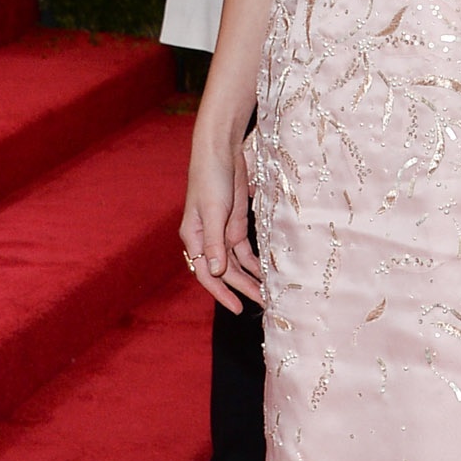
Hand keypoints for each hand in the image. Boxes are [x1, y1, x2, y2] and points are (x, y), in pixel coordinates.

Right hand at [180, 125, 259, 312]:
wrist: (221, 152)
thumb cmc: (211, 179)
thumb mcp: (213, 211)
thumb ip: (214, 242)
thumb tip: (216, 271)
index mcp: (193, 238)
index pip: (206, 273)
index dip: (221, 292)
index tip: (237, 307)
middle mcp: (206, 239)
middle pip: (224, 272)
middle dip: (242, 288)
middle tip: (262, 304)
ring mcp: (222, 233)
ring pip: (236, 264)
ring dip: (250, 278)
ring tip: (267, 295)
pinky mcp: (235, 225)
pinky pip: (245, 251)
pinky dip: (254, 263)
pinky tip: (266, 274)